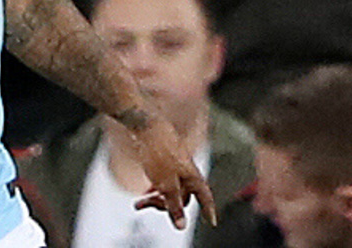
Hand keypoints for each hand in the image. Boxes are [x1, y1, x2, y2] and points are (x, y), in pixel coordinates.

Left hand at [129, 114, 217, 229]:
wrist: (143, 125)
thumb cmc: (158, 150)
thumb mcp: (165, 184)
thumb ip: (173, 205)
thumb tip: (181, 225)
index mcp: (192, 175)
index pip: (205, 197)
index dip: (208, 209)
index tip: (211, 221)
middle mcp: (186, 170)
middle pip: (182, 196)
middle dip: (167, 205)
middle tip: (147, 205)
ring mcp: (175, 164)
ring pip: (171, 188)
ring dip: (156, 198)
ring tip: (139, 203)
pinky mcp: (164, 159)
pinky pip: (163, 180)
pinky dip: (155, 188)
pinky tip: (146, 191)